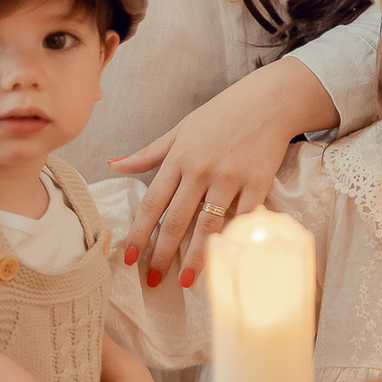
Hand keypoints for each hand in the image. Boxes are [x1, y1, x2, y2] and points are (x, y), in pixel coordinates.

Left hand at [109, 58, 336, 289]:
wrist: (267, 101)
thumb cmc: (221, 114)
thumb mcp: (180, 130)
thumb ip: (149, 153)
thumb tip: (114, 164)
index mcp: (179, 158)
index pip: (153, 203)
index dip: (138, 233)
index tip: (128, 257)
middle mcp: (201, 170)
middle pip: (177, 220)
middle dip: (162, 254)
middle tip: (153, 280)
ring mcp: (231, 177)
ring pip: (209, 226)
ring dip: (197, 257)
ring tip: (187, 281)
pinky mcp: (258, 183)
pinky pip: (244, 218)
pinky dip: (235, 240)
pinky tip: (227, 261)